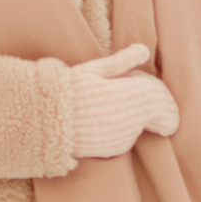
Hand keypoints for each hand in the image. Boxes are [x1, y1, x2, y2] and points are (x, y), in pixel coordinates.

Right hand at [68, 43, 179, 157]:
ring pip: (140, 123)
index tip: (138, 78)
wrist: (43, 122)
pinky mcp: (112, 151)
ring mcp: (122, 139)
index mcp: (127, 96)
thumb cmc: (66, 90)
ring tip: (106, 102)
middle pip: (154, 111)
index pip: (157, 93)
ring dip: (133, 113)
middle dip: (149, 101)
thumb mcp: (93, 70)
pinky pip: (127, 136)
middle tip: (128, 90)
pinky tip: (101, 117)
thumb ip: (122, 61)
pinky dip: (122, 127)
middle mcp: (129, 121)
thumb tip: (145, 50)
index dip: (152, 85)